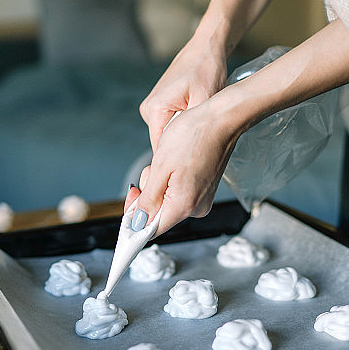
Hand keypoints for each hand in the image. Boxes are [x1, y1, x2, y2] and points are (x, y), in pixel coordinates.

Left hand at [126, 99, 244, 236]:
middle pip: (159, 215)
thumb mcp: (161, 166)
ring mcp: (202, 199)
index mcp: (184, 205)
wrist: (222, 120)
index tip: (126, 213)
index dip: (134, 223)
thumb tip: (138, 222)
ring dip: (159, 185)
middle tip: (149, 170)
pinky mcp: (205, 190)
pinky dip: (170, 181)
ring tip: (165, 161)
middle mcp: (196, 208)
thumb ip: (148, 199)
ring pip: (168, 202)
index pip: (151, 230)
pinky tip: (175, 162)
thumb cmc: (194, 135)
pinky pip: (179, 194)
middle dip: (147, 196)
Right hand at [139, 37, 228, 151]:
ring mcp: (152, 107)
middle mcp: (148, 109)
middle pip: (163, 144)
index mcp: (155, 110)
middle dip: (181, 149)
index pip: (160, 149)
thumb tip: (187, 150)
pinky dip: (183, 127)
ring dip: (183, 137)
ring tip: (202, 132)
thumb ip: (193, 126)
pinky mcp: (160, 105)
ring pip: (167, 136)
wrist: (205, 49)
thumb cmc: (206, 69)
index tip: (193, 167)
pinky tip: (197, 123)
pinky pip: (170, 125)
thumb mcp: (204, 99)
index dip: (175, 160)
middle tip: (202, 148)